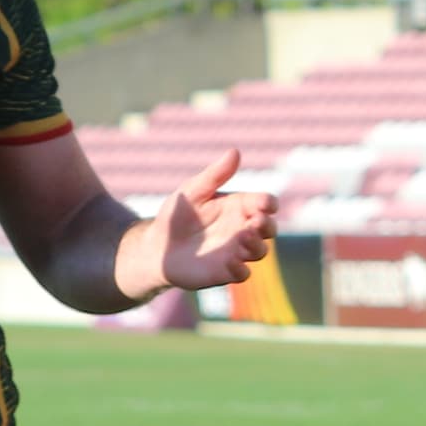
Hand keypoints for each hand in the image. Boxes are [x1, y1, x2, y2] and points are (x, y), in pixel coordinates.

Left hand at [146, 151, 275, 291]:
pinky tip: (231, 262)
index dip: (268, 203)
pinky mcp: (225, 272)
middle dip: (267, 225)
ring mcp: (236, 252)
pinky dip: (241, 269)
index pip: (264, 203)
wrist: (156, 247)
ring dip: (256, 245)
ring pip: (260, 251)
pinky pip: (242, 274)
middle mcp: (242, 229)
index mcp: (239, 207)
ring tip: (243, 238)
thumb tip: (235, 152)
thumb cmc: (176, 215)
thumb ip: (215, 174)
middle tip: (256, 221)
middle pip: (269, 228)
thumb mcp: (193, 190)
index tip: (264, 204)